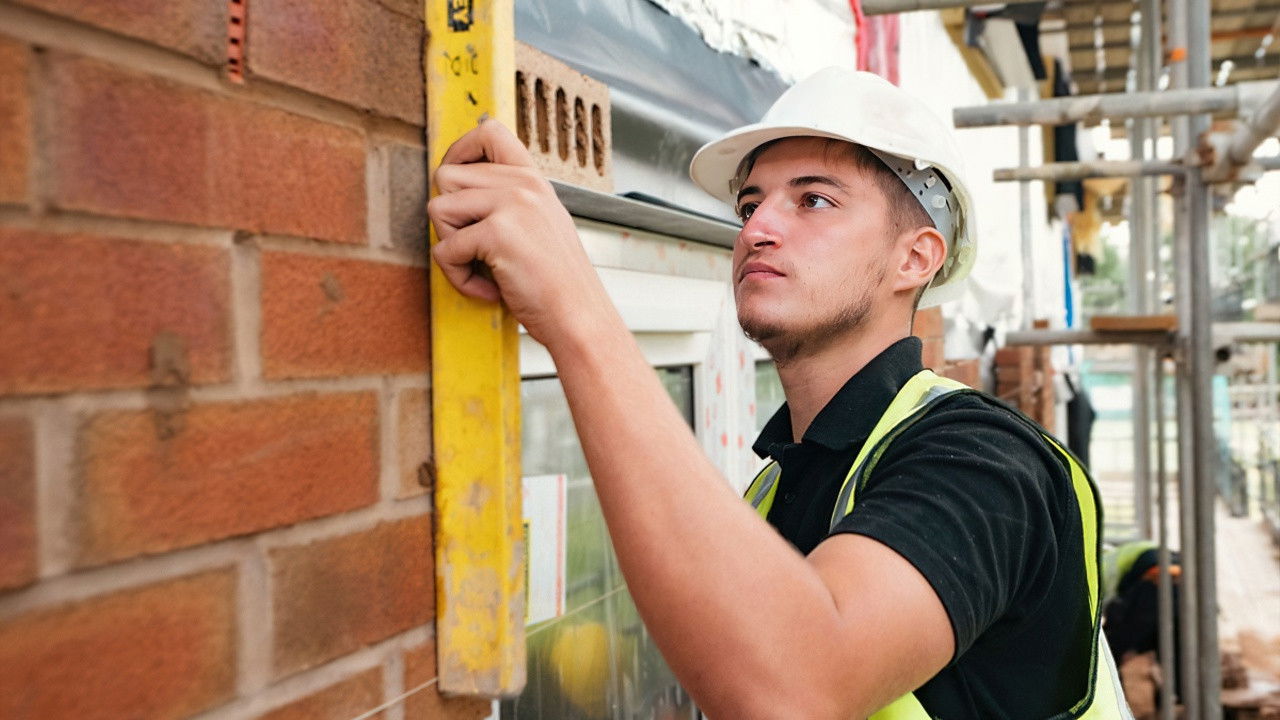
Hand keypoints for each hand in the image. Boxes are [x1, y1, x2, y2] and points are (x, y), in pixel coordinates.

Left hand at [428, 119, 608, 348]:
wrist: (579, 316)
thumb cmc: (558, 282)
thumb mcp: (541, 225)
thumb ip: (509, 201)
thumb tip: (457, 192)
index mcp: (533, 180)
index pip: (489, 132)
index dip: (460, 151)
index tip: (459, 183)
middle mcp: (523, 185)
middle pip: (446, 177)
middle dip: (450, 218)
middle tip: (475, 246)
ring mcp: (512, 205)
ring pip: (438, 208)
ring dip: (450, 246)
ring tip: (482, 267)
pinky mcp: (497, 233)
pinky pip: (445, 249)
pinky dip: (458, 277)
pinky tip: (490, 287)